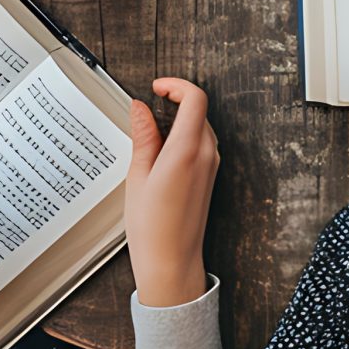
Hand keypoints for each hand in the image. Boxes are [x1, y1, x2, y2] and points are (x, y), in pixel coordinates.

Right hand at [123, 78, 217, 307]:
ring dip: (178, 120)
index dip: (176, 85)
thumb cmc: (151, 227)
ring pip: (200, 126)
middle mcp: (205, 155)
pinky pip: (200, 144)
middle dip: (174, 102)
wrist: (171, 262)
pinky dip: (183, 136)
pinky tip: (160, 155)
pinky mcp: (210, 176)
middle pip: (198, 110)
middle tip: (147, 111)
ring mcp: (211, 166)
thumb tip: (140, 108)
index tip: (156, 87)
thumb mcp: (138, 176)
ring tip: (149, 137)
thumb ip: (143, 136)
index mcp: (186, 151)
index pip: (195, 98)